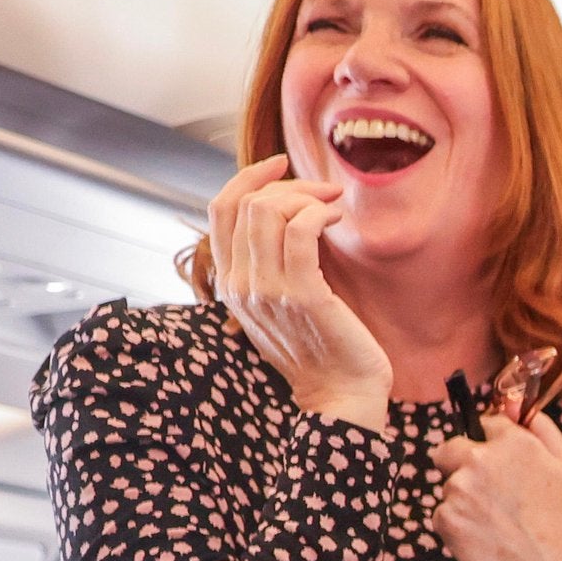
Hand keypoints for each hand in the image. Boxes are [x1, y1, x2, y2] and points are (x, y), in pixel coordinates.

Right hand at [207, 155, 391, 429]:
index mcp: (230, 282)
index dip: (248, 176)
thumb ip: (271, 262)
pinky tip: (336, 219)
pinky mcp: (301, 295)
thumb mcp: (282, 300)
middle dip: (289, 184)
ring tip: (332, 206)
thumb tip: (282, 211)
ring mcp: (267, 291)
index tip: (280, 164)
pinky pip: (300, 231)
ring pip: (268, 211)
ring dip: (306, 196)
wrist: (341, 396)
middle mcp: (240, 285)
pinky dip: (318, 213)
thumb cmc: (322, 346)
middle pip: (246, 203)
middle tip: (325, 192)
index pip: (219, 209)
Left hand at [432, 411, 561, 560]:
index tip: (497, 460)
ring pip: (449, 488)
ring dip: (464, 501)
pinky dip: (459, 528)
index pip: (486, 424)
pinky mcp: (446, 521)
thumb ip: (545, 433)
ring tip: (498, 527)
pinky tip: (487, 541)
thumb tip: (525, 415)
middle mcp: (480, 460)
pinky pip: (443, 517)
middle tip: (487, 494)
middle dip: (461, 464)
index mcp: (513, 443)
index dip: (491, 443)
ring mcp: (459, 491)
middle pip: (450, 450)